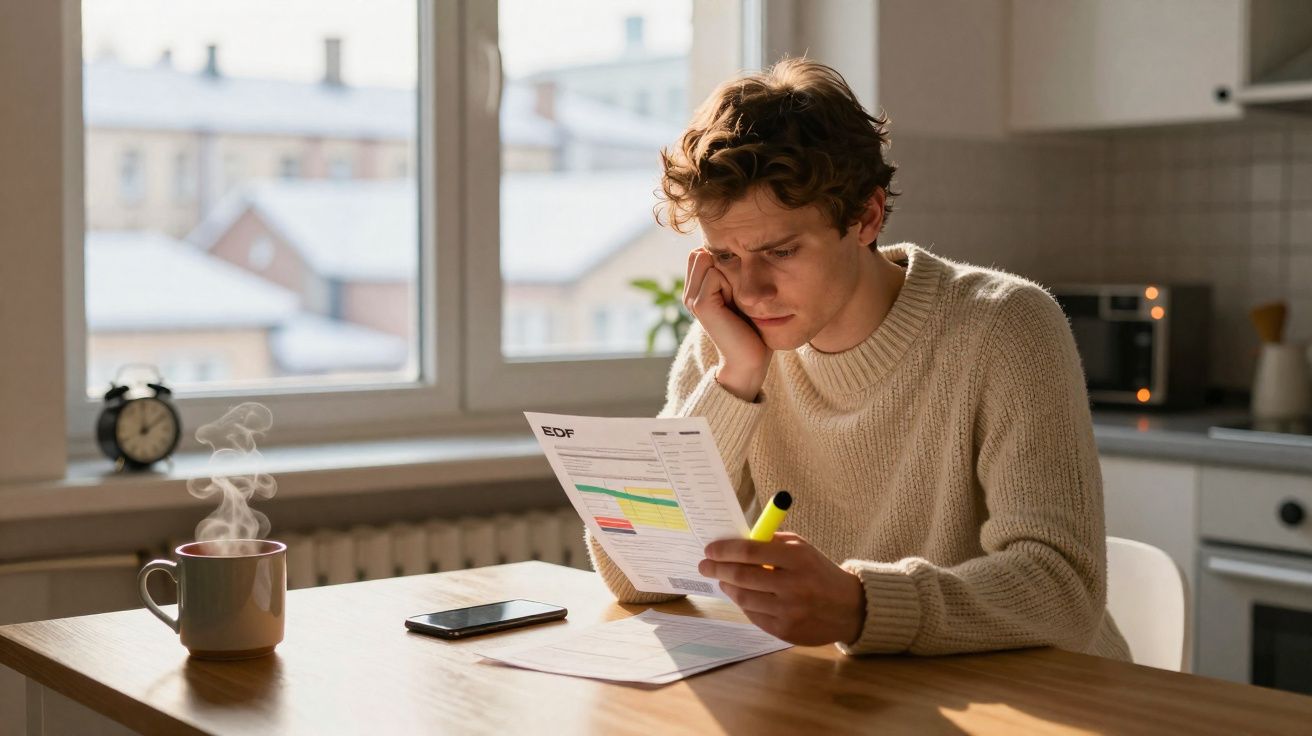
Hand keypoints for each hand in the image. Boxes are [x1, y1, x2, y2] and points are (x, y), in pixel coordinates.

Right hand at [682, 249, 770, 400]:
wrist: (750, 360)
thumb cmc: (753, 328)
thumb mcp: (742, 293)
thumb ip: (731, 272)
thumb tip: (736, 244)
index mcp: (697, 290)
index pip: (705, 250)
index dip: (726, 260)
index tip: (740, 286)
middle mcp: (690, 293)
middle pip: (704, 251)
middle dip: (725, 263)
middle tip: (738, 293)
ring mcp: (692, 298)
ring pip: (708, 258)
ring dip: (729, 272)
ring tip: (737, 299)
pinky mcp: (700, 304)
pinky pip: (714, 272)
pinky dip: (731, 283)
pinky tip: (736, 304)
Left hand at [699, 532, 865, 646]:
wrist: (849, 607)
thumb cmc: (818, 572)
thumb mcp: (801, 548)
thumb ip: (770, 542)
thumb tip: (733, 541)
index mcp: (797, 558)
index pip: (749, 551)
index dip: (724, 550)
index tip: (710, 550)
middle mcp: (793, 585)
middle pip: (741, 576)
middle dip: (717, 569)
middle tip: (705, 565)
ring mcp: (789, 611)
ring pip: (743, 598)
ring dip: (728, 587)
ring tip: (723, 580)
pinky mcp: (785, 631)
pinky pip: (753, 615)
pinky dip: (743, 603)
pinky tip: (741, 595)